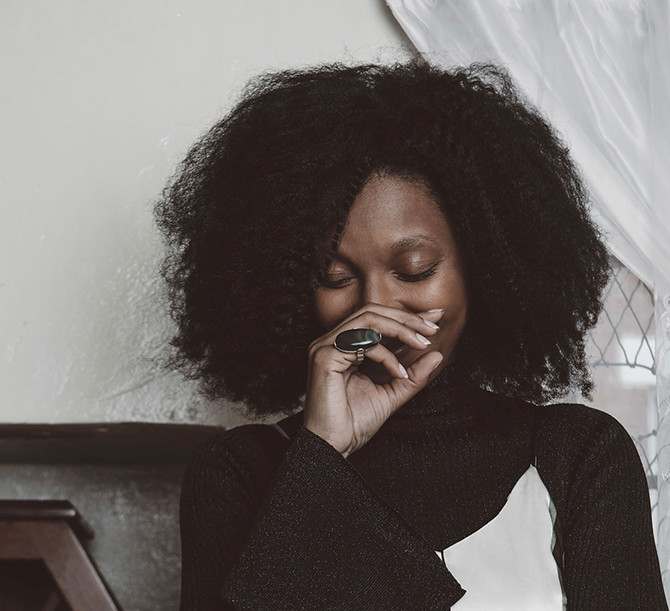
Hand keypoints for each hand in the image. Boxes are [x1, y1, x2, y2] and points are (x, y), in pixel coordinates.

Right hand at [303, 304, 444, 457]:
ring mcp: (325, 347)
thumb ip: (413, 374)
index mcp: (343, 346)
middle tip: (432, 329)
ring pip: (368, 319)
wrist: (333, 448)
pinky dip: (386, 355)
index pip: (376, 319)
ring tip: (421, 343)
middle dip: (406, 318)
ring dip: (400, 329)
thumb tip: (437, 355)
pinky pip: (362, 343)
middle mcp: (331, 341)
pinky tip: (399, 372)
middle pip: (372, 311)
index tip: (434, 319)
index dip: (406, 316)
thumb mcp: (392, 393)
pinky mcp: (324, 357)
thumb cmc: (354, 423)